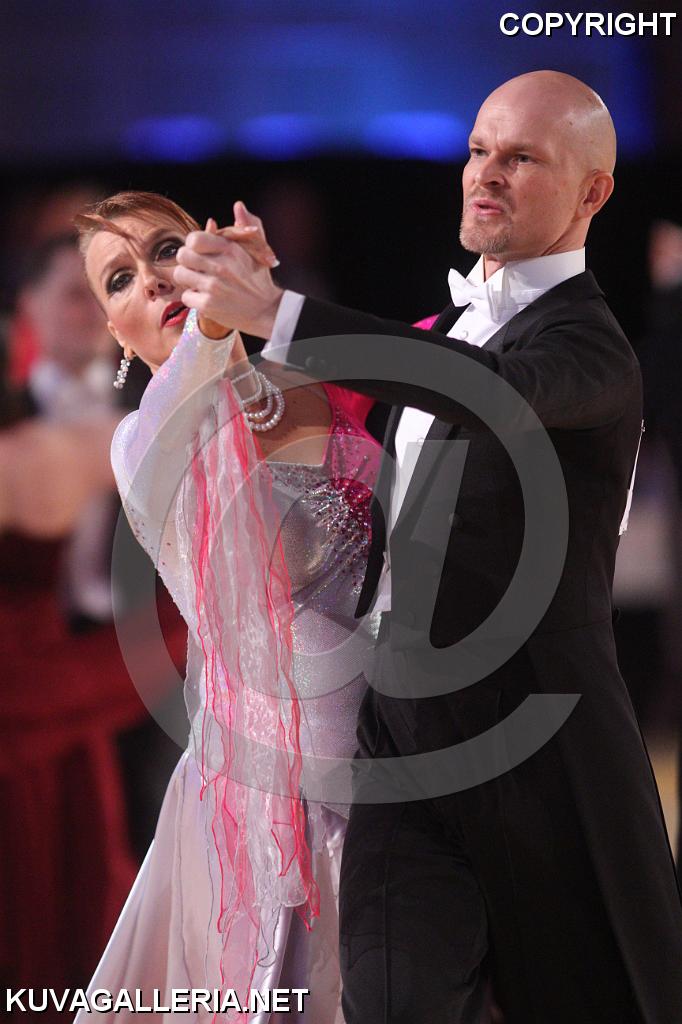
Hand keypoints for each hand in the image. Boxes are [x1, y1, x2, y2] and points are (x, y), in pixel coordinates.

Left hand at [174, 202, 283, 337]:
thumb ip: (247, 226)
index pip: (193, 238)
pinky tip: (207, 299)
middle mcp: (221, 266)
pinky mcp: (208, 304)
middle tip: (199, 270)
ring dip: (188, 280)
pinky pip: (186, 296)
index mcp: (229, 249)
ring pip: (180, 274)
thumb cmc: (259, 279)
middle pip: (182, 255)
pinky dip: (194, 299)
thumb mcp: (257, 249)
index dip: (193, 246)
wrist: (267, 311)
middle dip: (188, 262)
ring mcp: (213, 286)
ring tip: (202, 284)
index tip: (201, 253)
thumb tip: (238, 205)